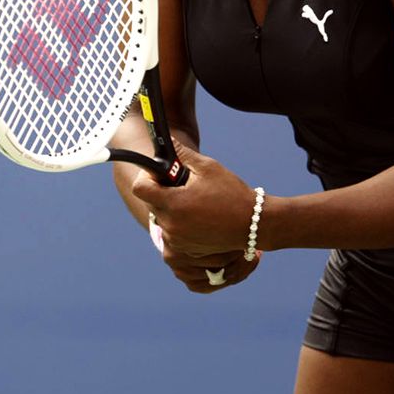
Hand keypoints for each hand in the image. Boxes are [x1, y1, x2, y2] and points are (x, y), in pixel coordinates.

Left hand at [137, 139, 264, 291]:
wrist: (253, 224)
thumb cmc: (232, 194)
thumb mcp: (208, 168)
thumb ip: (183, 154)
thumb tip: (167, 143)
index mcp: (173, 204)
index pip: (140, 188)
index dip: (147, 177)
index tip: (160, 174)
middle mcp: (171, 226)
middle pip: (152, 204)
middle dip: (163, 192)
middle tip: (183, 186)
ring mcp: (177, 241)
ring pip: (162, 219)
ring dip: (171, 210)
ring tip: (195, 203)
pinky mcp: (185, 250)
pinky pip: (173, 234)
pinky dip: (180, 225)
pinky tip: (199, 217)